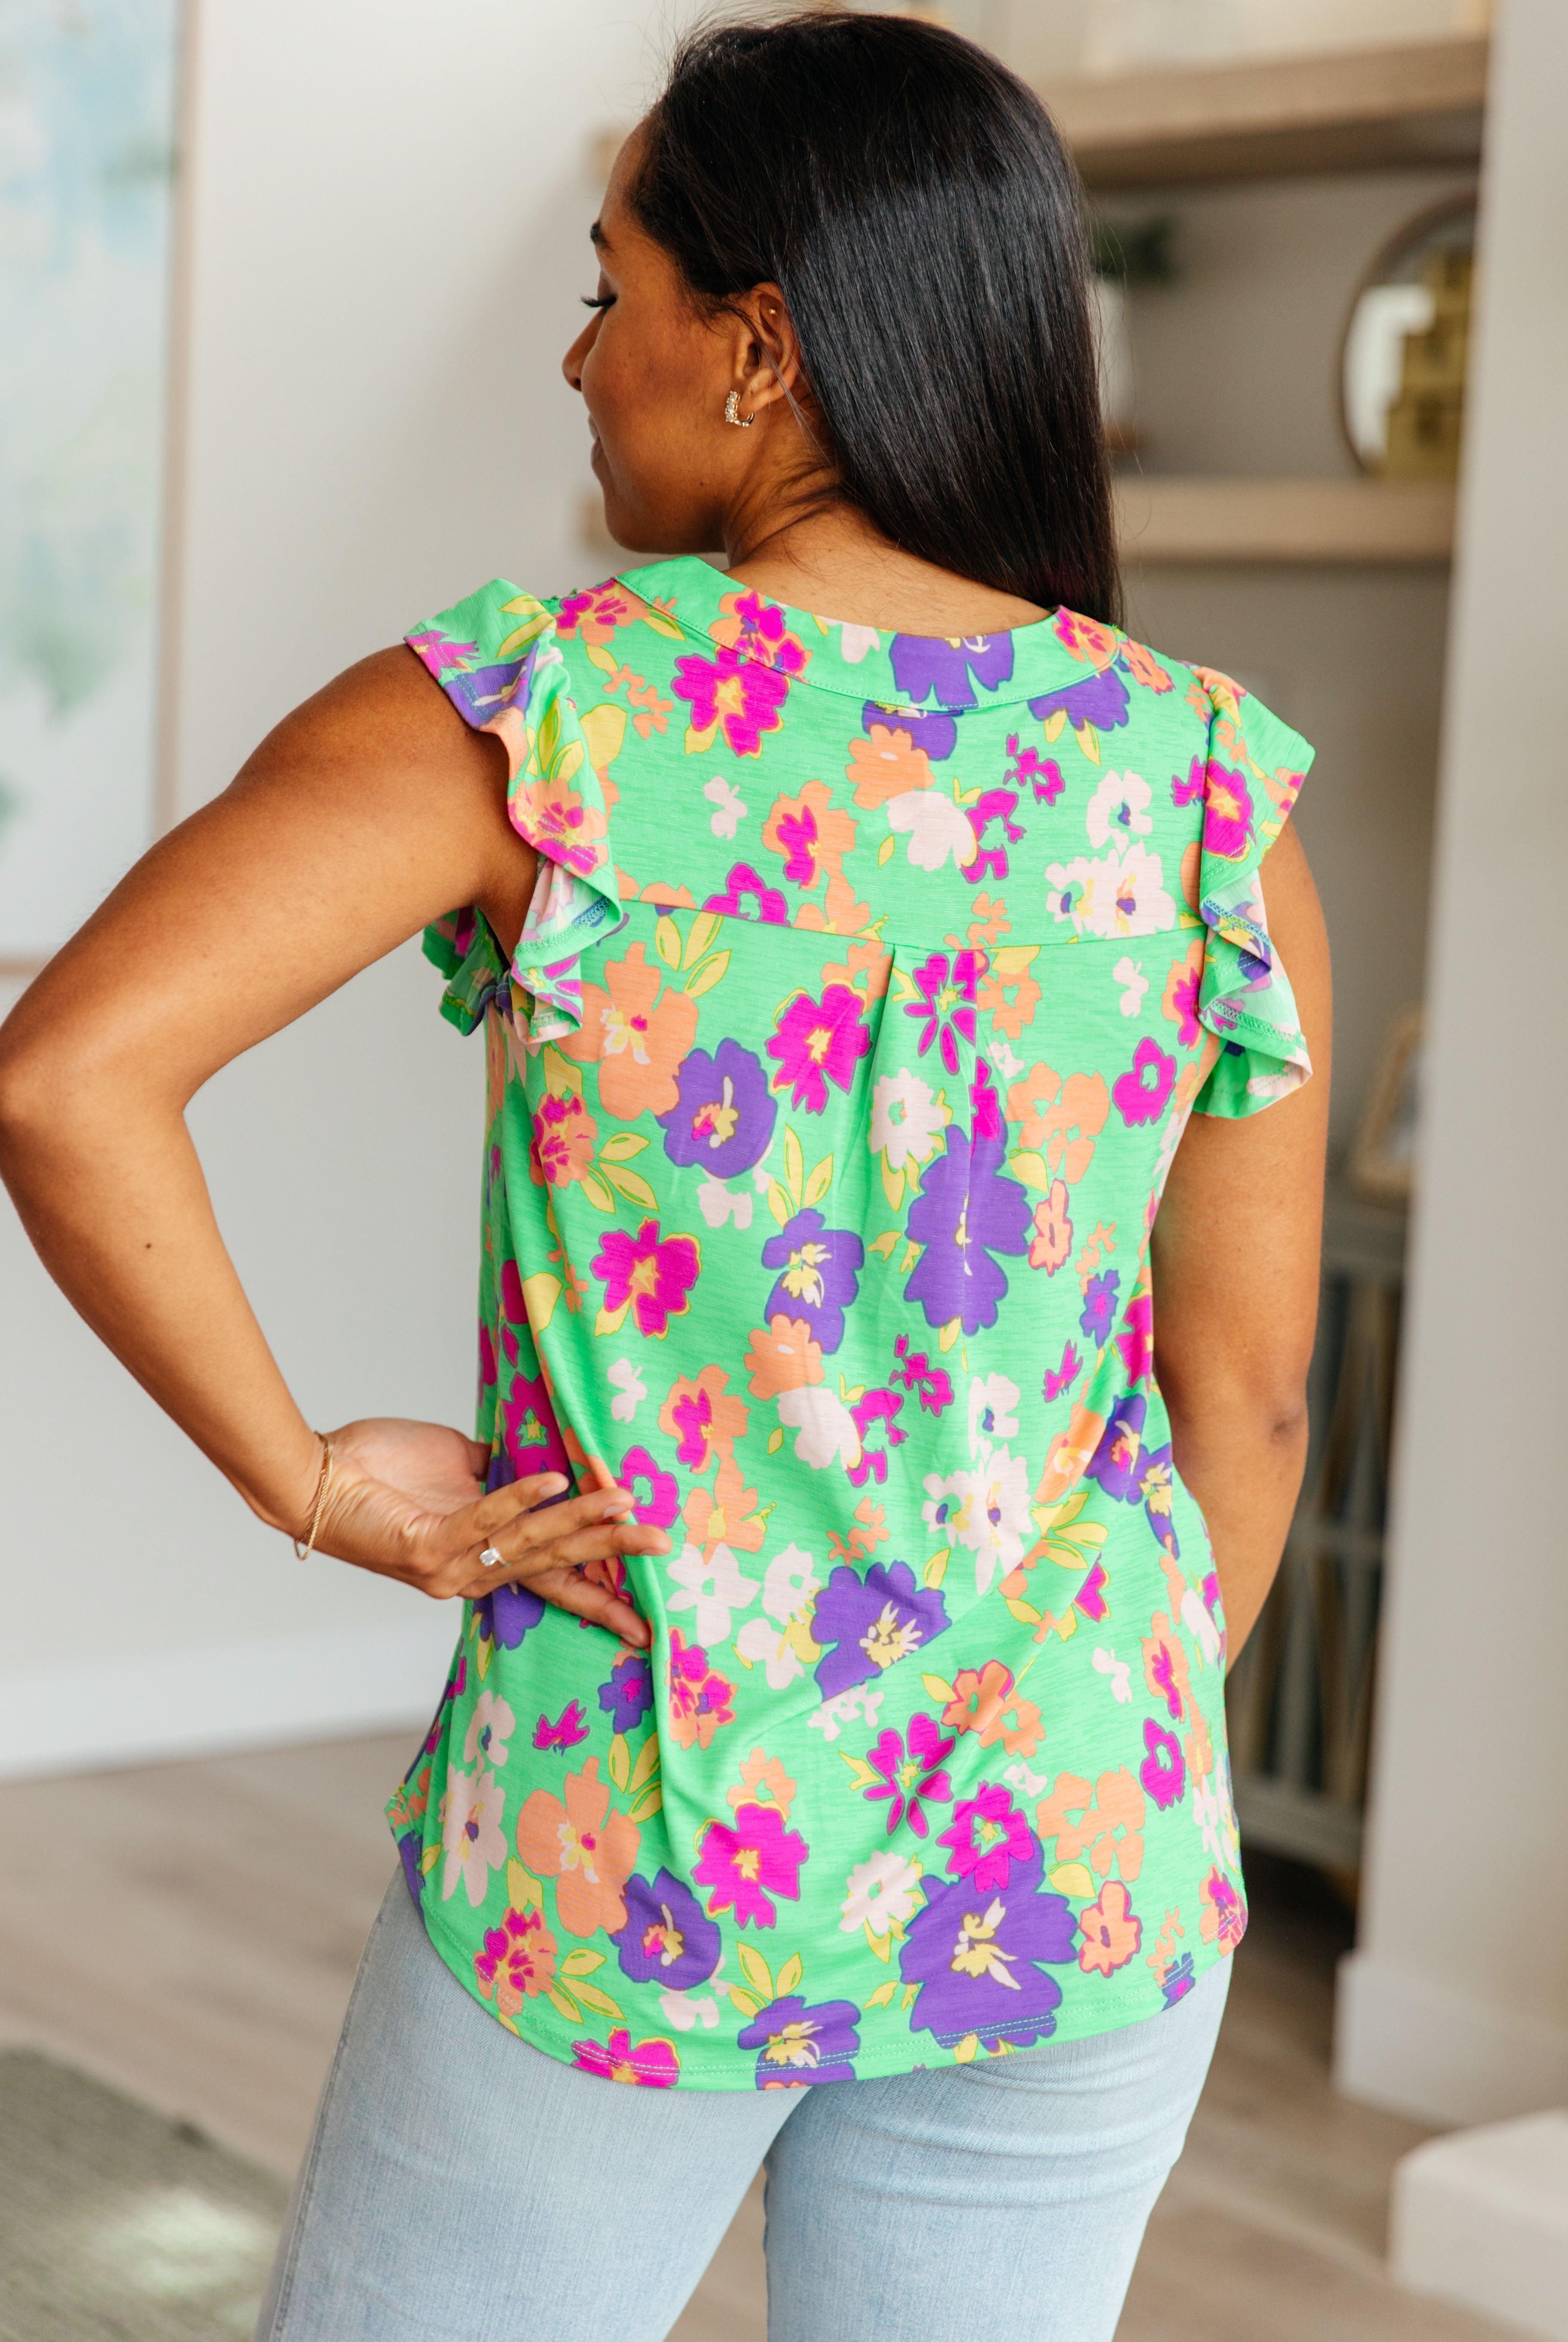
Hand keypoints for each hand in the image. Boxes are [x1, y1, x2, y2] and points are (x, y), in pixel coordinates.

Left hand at [304, 1417, 665, 1646]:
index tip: (644, 1618)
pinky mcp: (427, 1545)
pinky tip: (556, 1480)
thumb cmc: (378, 1468)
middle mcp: (469, 1573)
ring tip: (624, 1501)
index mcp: (480, 1558)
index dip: (600, 1594)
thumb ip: (496, 1473)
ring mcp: (450, 1565)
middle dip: (612, 1558)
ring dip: (580, 1523)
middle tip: (662, 1546)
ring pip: (530, 1546)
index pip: (552, 1581)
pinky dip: (521, 1500)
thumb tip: (542, 1458)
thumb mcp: (454, 1468)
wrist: (313, 1478)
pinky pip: (485, 1520)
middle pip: (556, 1569)